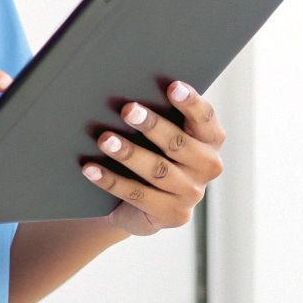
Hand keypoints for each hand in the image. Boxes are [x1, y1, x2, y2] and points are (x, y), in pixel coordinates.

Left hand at [79, 79, 225, 236]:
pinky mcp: (172, 215)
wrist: (145, 202)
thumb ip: (161, 113)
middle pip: (178, 144)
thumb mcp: (163, 133)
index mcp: (211, 139)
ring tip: (104, 139)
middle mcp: (208, 166)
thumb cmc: (153, 150)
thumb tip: (129, 89)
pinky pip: (138, 195)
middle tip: (128, 109)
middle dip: (152, 126)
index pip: (204, 117)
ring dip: (129, 153)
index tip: (172, 87)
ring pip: (157, 171)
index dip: (190, 102)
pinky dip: (112, 181)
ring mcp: (191, 194)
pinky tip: (91, 168)